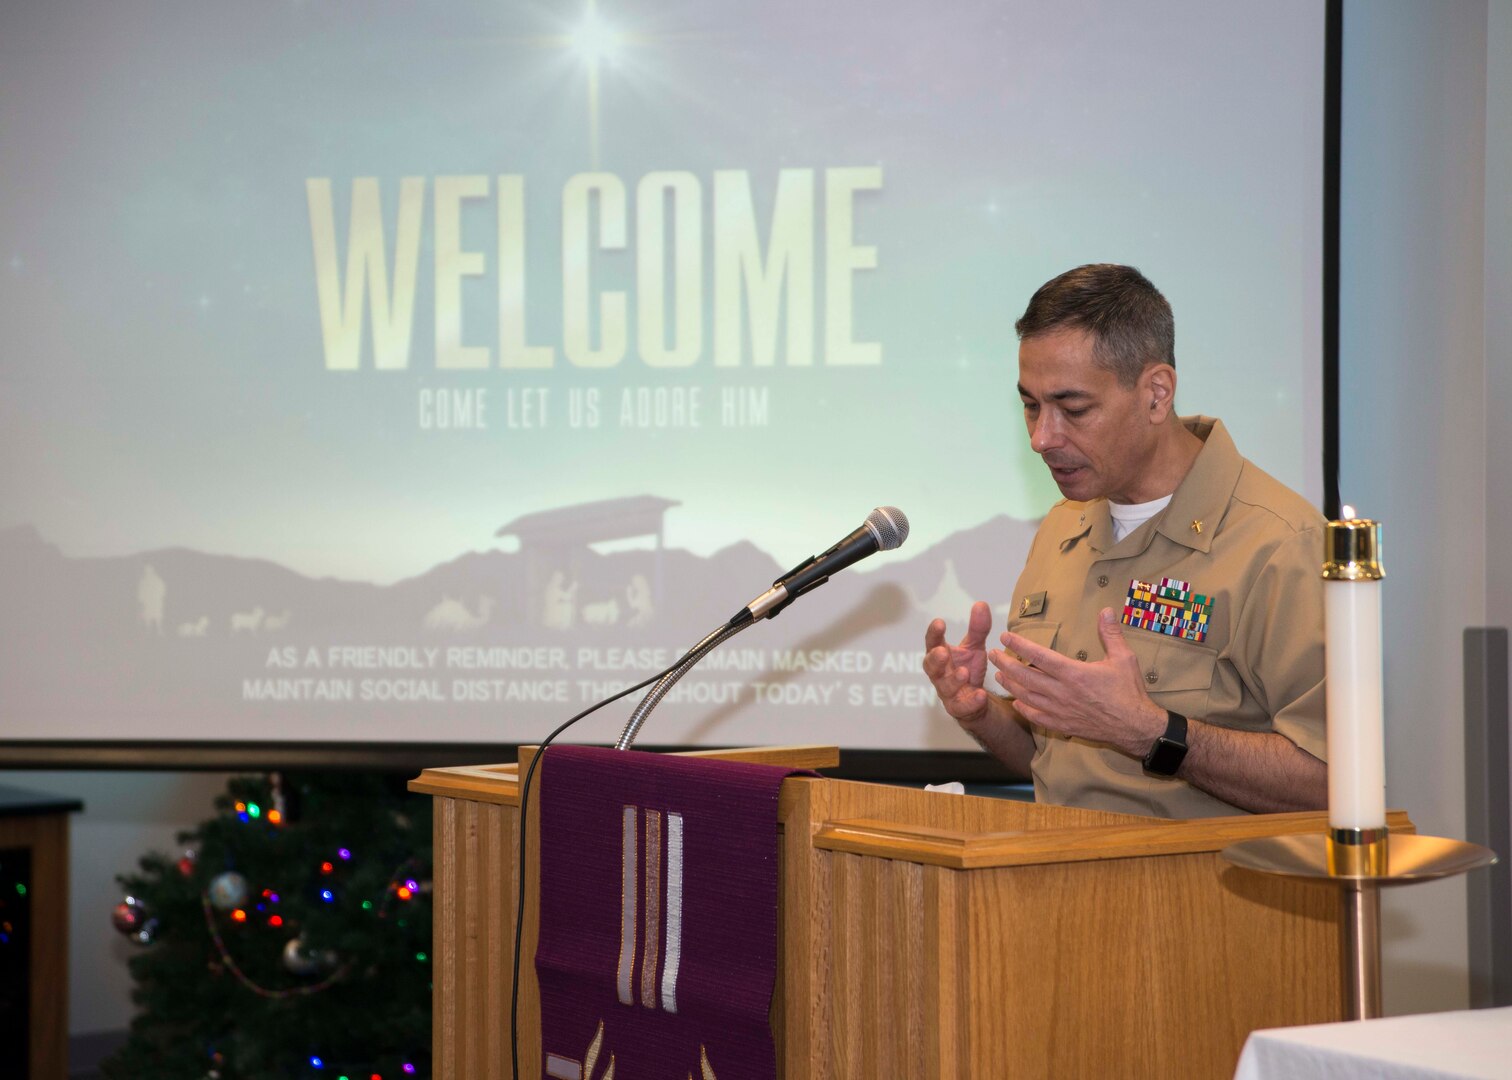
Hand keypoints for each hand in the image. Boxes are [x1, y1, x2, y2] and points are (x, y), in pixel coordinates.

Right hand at [922, 601, 993, 724]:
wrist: (976, 699)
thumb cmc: (968, 668)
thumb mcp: (974, 647)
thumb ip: (977, 628)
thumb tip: (981, 603)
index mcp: (940, 655)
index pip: (932, 643)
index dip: (934, 634)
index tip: (939, 623)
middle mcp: (939, 674)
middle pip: (930, 667)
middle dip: (935, 659)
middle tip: (943, 652)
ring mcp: (947, 692)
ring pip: (945, 687)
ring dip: (953, 680)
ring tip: (965, 672)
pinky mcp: (957, 708)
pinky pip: (961, 707)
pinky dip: (970, 701)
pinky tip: (980, 694)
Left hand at [989, 607, 1166, 757]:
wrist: (1135, 726)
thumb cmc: (1129, 692)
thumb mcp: (1124, 658)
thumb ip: (1111, 634)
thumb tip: (1106, 610)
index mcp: (1073, 673)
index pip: (1038, 656)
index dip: (1019, 645)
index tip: (1005, 637)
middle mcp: (1062, 692)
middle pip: (1025, 676)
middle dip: (1005, 663)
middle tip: (992, 654)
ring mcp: (1060, 710)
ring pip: (1026, 696)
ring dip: (1009, 684)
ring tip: (998, 674)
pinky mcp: (1063, 724)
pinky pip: (1036, 716)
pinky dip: (1023, 708)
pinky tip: (1016, 702)